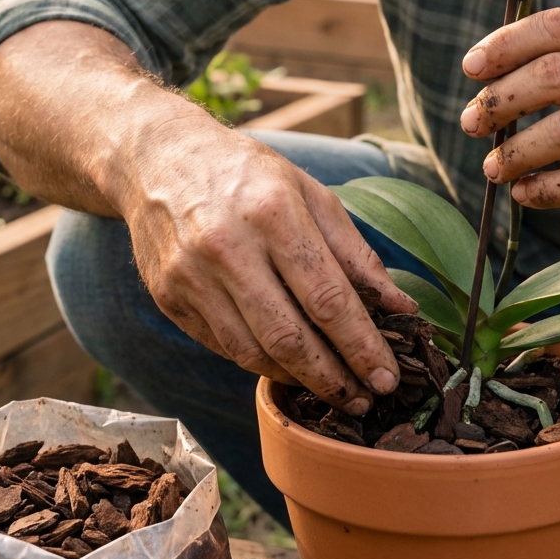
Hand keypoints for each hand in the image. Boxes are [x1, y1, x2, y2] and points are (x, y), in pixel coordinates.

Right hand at [113, 116, 416, 415]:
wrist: (158, 157)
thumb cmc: (248, 173)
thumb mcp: (310, 192)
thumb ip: (356, 253)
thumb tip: (401, 307)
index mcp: (273, 213)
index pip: (327, 297)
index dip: (362, 345)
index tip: (388, 377)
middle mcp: (227, 247)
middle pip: (289, 337)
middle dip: (334, 379)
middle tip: (366, 400)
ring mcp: (190, 277)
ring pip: (252, 353)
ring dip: (298, 380)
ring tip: (333, 390)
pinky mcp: (168, 298)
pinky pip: (222, 347)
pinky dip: (260, 362)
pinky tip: (287, 365)